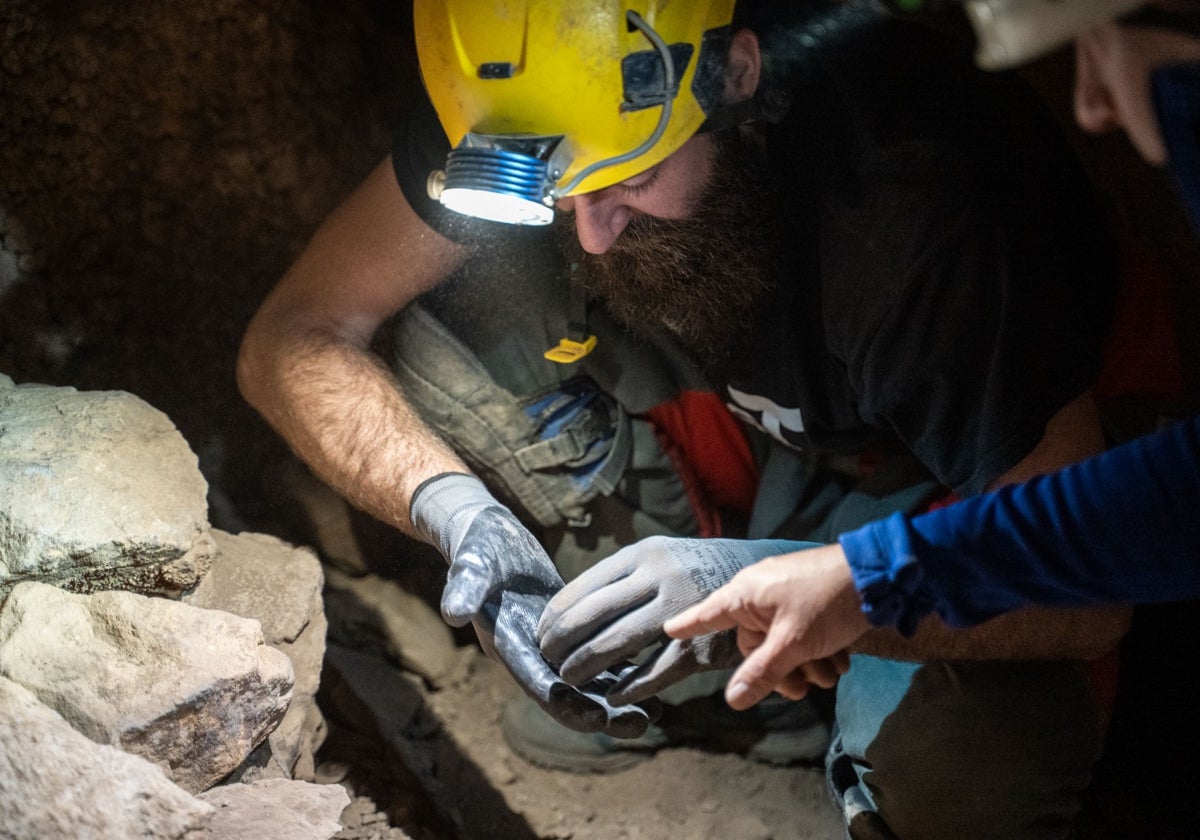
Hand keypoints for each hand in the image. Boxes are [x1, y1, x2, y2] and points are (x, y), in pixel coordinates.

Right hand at [411, 473, 655, 736]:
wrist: (485, 535)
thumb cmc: (478, 546)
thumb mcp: (471, 563)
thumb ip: (465, 587)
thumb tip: (454, 611)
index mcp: (508, 645)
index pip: (540, 685)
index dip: (570, 704)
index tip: (602, 719)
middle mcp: (529, 654)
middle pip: (569, 696)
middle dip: (603, 712)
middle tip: (643, 723)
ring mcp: (549, 646)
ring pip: (588, 681)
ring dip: (619, 698)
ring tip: (657, 711)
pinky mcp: (569, 630)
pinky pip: (598, 656)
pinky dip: (624, 669)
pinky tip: (657, 674)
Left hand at [537, 535, 819, 705]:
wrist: (760, 572)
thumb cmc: (695, 568)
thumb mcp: (658, 558)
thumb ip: (621, 580)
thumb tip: (570, 611)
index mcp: (642, 555)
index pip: (582, 589)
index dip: (554, 618)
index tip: (539, 636)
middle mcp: (658, 578)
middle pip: (592, 617)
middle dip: (562, 645)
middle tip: (547, 662)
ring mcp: (680, 610)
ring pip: (618, 644)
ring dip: (587, 667)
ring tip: (569, 679)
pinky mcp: (701, 642)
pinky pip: (655, 671)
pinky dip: (630, 687)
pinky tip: (613, 696)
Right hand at [663, 543, 868, 710]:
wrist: (878, 576)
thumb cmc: (826, 602)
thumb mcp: (793, 644)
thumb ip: (762, 672)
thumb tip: (732, 700)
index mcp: (747, 594)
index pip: (709, 613)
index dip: (689, 624)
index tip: (667, 629)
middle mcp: (761, 592)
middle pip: (755, 645)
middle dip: (781, 670)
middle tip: (803, 689)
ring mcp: (787, 596)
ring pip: (783, 643)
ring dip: (807, 664)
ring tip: (830, 670)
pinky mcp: (810, 600)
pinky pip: (803, 633)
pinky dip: (820, 650)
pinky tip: (841, 658)